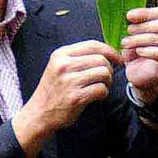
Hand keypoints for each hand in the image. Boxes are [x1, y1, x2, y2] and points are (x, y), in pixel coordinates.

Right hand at [16, 40, 120, 155]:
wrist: (40, 113)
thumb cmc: (54, 89)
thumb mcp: (59, 66)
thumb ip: (78, 57)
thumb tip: (107, 53)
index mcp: (61, 54)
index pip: (93, 45)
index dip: (110, 51)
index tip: (117, 59)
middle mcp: (64, 65)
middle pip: (101, 59)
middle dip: (109, 69)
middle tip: (106, 78)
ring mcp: (69, 81)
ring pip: (104, 73)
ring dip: (108, 81)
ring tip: (101, 86)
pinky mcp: (75, 97)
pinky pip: (101, 89)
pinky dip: (104, 93)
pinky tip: (97, 96)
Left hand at [120, 6, 157, 97]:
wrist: (138, 77)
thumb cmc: (137, 53)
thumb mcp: (134, 36)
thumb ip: (135, 24)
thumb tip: (130, 15)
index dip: (146, 13)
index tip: (128, 16)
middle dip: (146, 26)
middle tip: (129, 30)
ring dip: (141, 39)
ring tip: (126, 42)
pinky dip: (149, 51)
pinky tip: (137, 51)